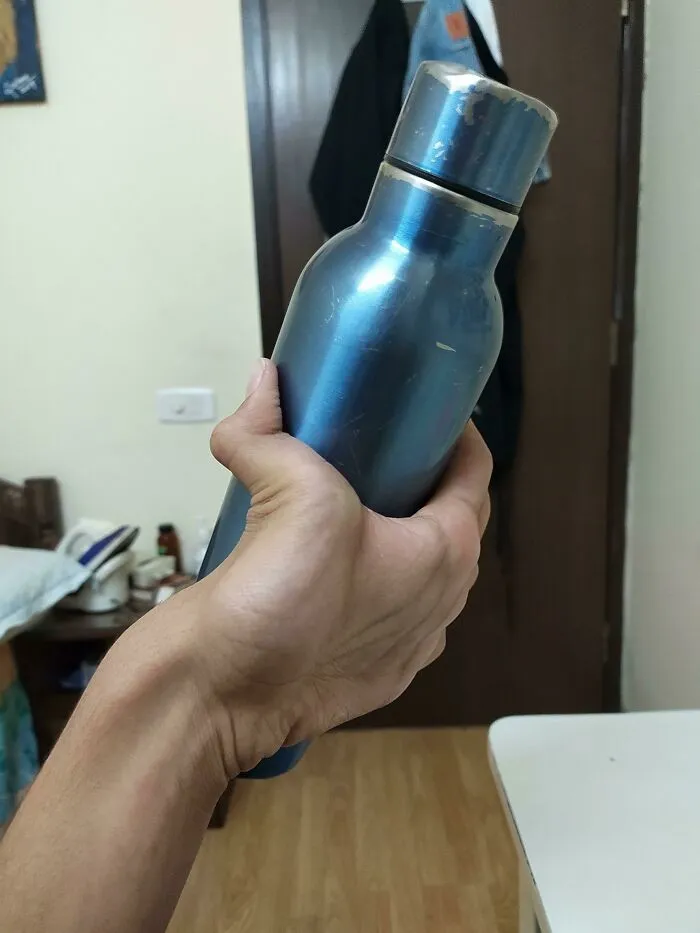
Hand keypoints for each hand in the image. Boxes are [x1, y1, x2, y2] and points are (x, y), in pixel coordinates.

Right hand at [183, 359, 491, 774]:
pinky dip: (358, 572)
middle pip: (445, 520)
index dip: (454, 433)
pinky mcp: (360, 670)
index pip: (474, 476)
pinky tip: (314, 557)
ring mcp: (399, 645)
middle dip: (420, 477)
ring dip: (390, 526)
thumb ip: (269, 430)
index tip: (422, 406)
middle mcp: (434, 604)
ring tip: (343, 491)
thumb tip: (261, 382)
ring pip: (410, 566)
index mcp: (444, 558)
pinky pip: (374, 604)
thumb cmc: (279, 606)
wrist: (212, 699)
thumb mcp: (293, 494)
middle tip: (375, 439)